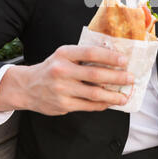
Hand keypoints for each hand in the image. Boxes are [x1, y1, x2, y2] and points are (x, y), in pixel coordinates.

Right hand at [0, 45, 133, 114]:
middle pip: (95, 74)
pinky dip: (101, 104)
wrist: (26, 86)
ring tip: (124, 96)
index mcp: (64, 54)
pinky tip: (109, 102)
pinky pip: (88, 106)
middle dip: (117, 77)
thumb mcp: (64, 55)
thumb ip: (83, 56)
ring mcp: (62, 89)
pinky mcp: (63, 104)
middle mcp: (62, 70)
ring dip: (113, 95)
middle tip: (130, 78)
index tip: (124, 60)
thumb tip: (113, 59)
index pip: (91, 53)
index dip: (110, 56)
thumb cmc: (51, 69)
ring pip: (94, 93)